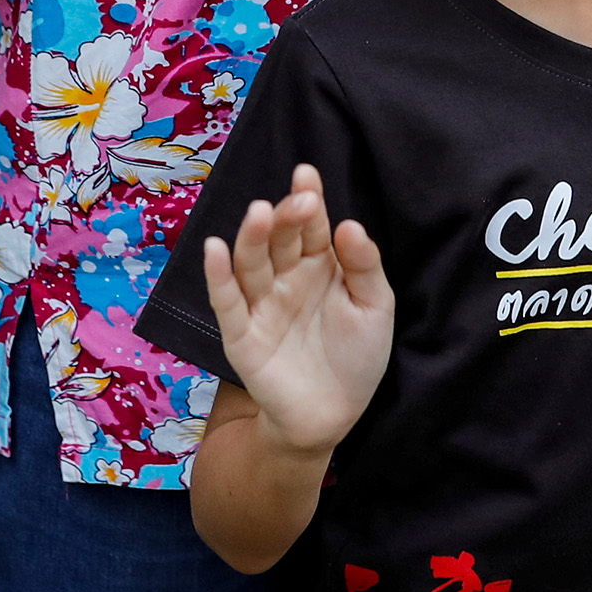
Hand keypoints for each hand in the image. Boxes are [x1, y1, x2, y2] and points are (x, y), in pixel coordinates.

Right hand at [205, 166, 391, 455]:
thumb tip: (349, 223)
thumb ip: (365, 267)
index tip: (307, 175)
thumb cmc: (356, 358)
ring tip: (259, 213)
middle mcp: (286, 278)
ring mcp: (262, 304)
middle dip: (286, 217)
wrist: (333, 416)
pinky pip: (228, 302)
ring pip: (251, 263)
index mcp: (318, 265)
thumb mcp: (375, 308)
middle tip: (299, 201)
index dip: (307, 199)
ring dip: (252, 237)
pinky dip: (218, 276)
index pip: (310, 225)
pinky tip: (215, 249)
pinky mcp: (242, 335)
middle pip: (279, 239)